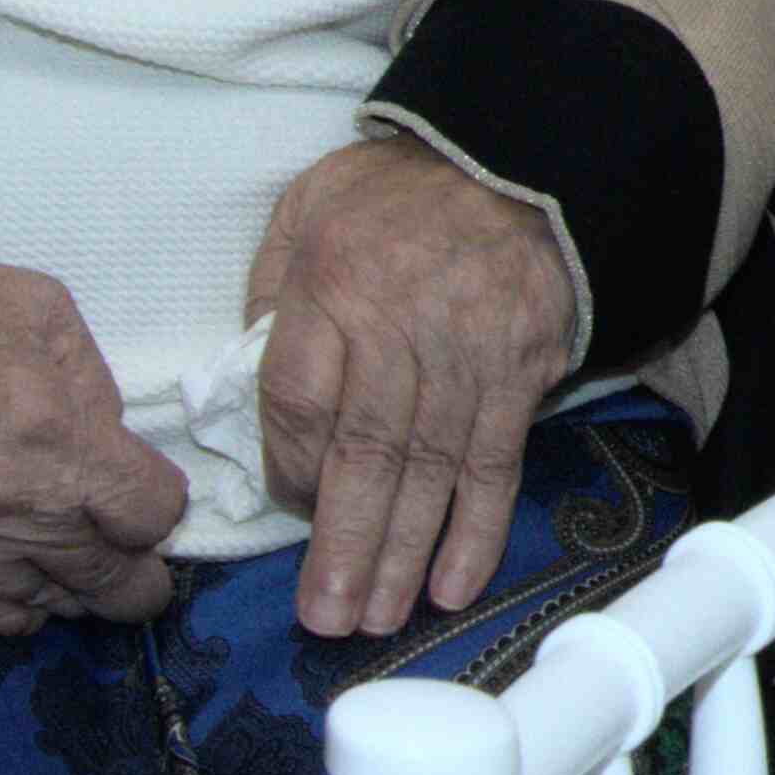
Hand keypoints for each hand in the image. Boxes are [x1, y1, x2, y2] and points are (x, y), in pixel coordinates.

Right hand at [0, 97, 185, 632]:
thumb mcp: (34, 308)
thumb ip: (93, 381)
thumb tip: (110, 441)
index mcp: (49, 444)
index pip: (151, 515)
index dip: (157, 501)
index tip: (143, 487)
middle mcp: (1, 518)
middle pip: (112, 582)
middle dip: (137, 565)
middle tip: (136, 549)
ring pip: (52, 607)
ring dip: (76, 585)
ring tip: (79, 556)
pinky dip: (18, 598)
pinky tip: (19, 567)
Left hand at [250, 136, 576, 639]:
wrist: (516, 155)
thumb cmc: (393, 193)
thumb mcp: (304, 209)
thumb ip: (271, 292)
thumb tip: (251, 378)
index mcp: (334, 282)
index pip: (301, 397)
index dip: (291, 467)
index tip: (291, 508)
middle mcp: (403, 324)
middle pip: (367, 451)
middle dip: (346, 544)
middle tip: (327, 619)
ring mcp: (472, 351)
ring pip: (433, 469)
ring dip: (406, 552)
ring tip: (379, 619)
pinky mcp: (523, 370)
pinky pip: (499, 461)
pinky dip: (479, 528)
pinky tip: (454, 584)